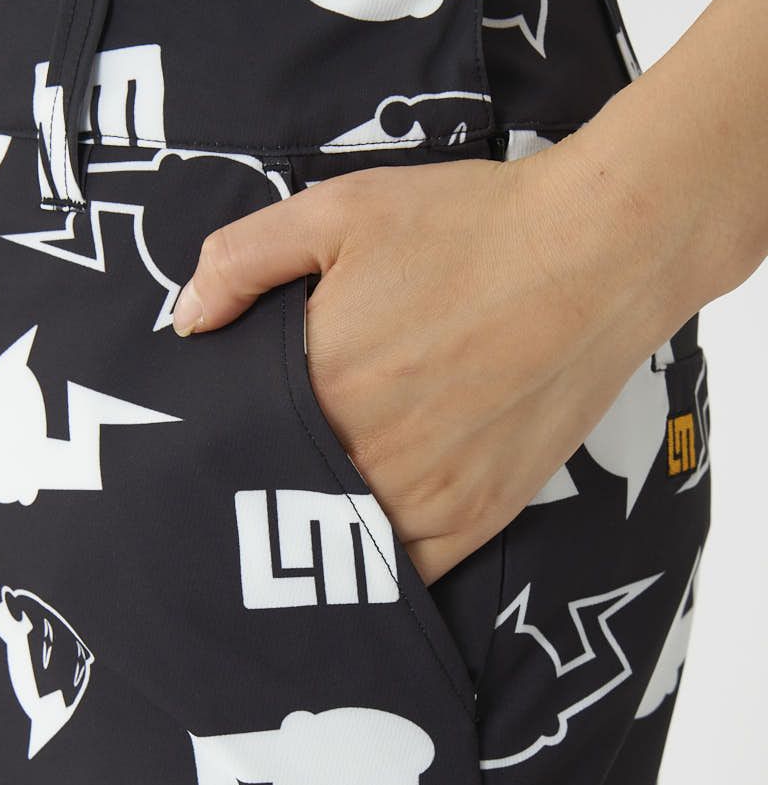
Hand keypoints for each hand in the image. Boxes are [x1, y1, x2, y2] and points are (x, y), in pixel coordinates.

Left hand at [170, 148, 677, 585]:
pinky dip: (378, 567)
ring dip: (315, 538)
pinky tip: (361, 547)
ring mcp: (429, 496)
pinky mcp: (478, 516)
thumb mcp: (338, 211)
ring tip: (296, 521)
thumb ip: (242, 261)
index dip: (216, 449)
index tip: (204, 450)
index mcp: (321, 385)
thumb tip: (187, 323)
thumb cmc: (469, 226)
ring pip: (341, 549)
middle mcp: (368, 455)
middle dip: (258, 496)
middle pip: (281, 503)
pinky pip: (409, 573)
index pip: (234, 446)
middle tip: (238, 493)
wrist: (597, 253)